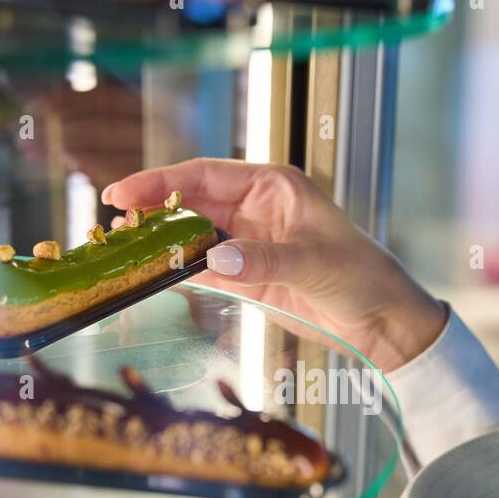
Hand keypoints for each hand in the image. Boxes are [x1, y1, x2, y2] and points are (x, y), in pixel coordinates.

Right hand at [102, 158, 445, 371]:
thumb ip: (263, 260)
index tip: (124, 193)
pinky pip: (204, 266)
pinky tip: (153, 272)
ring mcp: (251, 242)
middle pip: (192, 202)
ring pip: (194, 234)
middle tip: (113, 223)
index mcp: (274, 186)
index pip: (205, 174)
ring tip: (123, 247)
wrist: (384, 323)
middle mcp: (258, 208)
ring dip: (161, 241)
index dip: (160, 181)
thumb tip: (213, 257)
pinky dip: (179, 268)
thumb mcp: (315, 264)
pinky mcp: (250, 275)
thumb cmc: (364, 277)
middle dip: (153, 210)